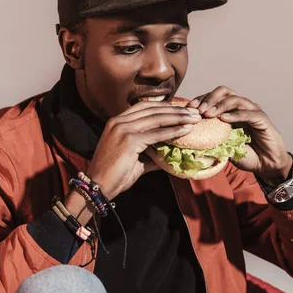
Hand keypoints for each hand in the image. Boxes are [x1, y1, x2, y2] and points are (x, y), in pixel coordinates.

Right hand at [85, 101, 200, 199]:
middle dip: (176, 109)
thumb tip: (167, 156)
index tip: (182, 109)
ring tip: (194, 118)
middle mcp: (119, 121)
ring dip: (178, 117)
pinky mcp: (129, 140)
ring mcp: (123, 129)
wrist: (97, 186)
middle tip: (194, 112)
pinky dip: (173, 131)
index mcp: (117, 121)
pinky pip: (157, 134)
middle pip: (153, 109)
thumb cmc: (114, 175)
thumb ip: (150, 154)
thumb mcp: (133, 159)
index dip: (165, 106)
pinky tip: (186, 130)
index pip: (145, 107)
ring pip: (157, 118)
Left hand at [188, 86, 292, 183]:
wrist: (266, 165)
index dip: (201, 99)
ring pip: (235, 99)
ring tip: (208, 114)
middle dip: (209, 98)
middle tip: (198, 109)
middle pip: (224, 91)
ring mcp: (252, 111)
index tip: (189, 108)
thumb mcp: (224, 146)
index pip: (214, 97)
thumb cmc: (246, 154)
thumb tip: (191, 137)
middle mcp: (242, 107)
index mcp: (231, 110)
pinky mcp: (262, 119)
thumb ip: (212, 139)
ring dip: (220, 105)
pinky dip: (235, 115)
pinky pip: (248, 113)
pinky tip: (224, 119)